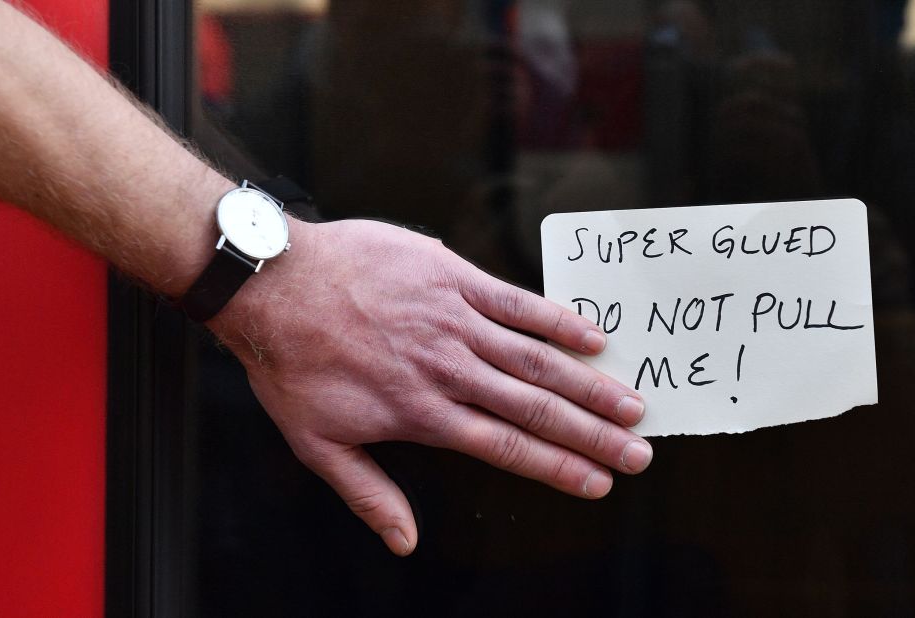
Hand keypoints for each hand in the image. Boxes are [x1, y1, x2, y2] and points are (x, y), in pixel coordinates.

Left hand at [209, 219, 652, 555]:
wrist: (275, 284)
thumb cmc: (293, 365)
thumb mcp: (318, 445)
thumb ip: (369, 494)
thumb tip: (404, 542)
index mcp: (423, 414)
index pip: (507, 448)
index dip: (559, 468)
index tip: (600, 483)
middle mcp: (449, 371)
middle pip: (536, 408)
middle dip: (594, 434)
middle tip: (639, 451)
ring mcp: (454, 321)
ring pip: (537, 358)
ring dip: (589, 384)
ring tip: (632, 402)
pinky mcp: (451, 278)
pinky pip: (516, 301)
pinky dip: (557, 319)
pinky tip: (592, 336)